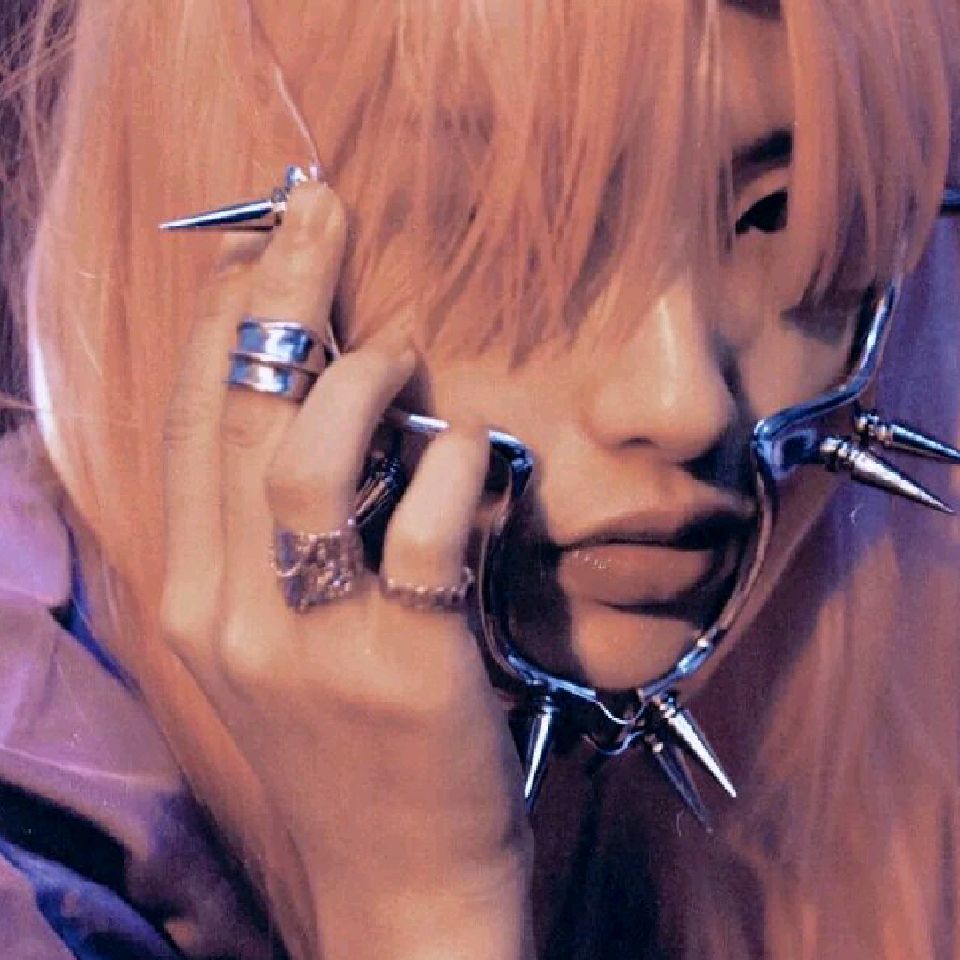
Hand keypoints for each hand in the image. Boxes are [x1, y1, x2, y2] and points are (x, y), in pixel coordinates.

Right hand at [160, 180, 533, 958]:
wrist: (400, 887)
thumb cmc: (348, 746)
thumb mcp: (279, 640)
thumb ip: (273, 533)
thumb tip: (314, 399)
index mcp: (189, 596)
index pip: (192, 420)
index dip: (227, 316)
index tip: (269, 241)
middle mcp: (228, 612)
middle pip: (239, 414)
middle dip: (282, 292)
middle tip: (325, 212)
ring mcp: (311, 645)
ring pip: (308, 460)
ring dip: (364, 377)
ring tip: (406, 348)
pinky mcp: (405, 669)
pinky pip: (422, 530)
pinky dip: (450, 467)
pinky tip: (469, 454)